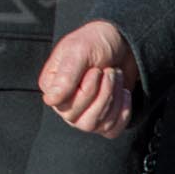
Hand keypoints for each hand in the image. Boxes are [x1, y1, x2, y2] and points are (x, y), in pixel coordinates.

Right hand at [39, 20, 137, 137]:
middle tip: (110, 71)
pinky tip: (124, 93)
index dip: (87, 90)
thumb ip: (65, 75)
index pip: (66, 106)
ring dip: (114, 99)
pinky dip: (123, 113)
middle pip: (83, 120)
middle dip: (104, 93)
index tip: (96, 70)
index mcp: (52, 86)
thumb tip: (50, 100)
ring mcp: (83, 115)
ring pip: (98, 126)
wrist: (121, 43)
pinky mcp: (102, 120)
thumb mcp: (79, 51)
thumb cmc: (96, 42)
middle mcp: (64, 104)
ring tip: (116, 77)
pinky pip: (112, 131)